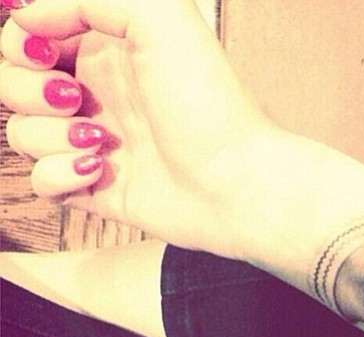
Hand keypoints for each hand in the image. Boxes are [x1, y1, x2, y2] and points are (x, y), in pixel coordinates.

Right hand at [0, 0, 270, 254]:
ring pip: (25, 133)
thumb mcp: (163, 19)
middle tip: (75, 99)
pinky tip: (99, 170)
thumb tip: (27, 14)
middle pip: (16, 84)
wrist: (236, 184)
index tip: (45, 50)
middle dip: (28, 89)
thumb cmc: (210, 105)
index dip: (23, 41)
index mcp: (110, 51)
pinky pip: (44, 181)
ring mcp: (96, 143)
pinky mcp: (96, 187)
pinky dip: (60, 175)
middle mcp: (100, 95)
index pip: (31, 37)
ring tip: (100, 140)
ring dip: (49, 135)